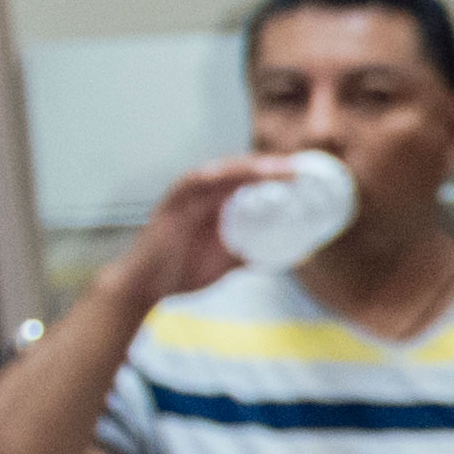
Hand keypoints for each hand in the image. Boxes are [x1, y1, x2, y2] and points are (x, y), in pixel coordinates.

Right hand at [122, 153, 298, 303]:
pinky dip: (212, 176)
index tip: (307, 175)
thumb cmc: (183, 271)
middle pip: (240, 171)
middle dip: (269, 166)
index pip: (251, 181)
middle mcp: (204, 195)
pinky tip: (232, 174)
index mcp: (218, 203)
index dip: (277, 174)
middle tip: (300, 169)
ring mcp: (187, 196)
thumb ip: (258, 255)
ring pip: (221, 172)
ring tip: (276, 170)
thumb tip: (300, 256)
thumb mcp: (229, 262)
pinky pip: (192, 183)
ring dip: (248, 168)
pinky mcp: (170, 203)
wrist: (146, 287)